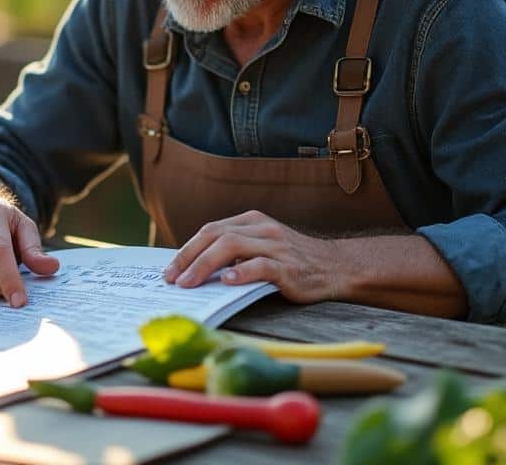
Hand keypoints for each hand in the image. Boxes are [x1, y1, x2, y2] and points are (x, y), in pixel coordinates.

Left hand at [162, 210, 342, 303]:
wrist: (336, 267)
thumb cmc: (292, 261)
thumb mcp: (261, 247)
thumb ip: (234, 252)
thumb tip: (193, 270)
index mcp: (252, 221)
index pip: (210, 230)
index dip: (186, 250)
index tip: (169, 271)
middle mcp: (262, 229)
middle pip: (216, 236)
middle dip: (189, 257)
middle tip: (172, 279)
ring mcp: (276, 246)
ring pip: (232, 247)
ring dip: (205, 265)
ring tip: (189, 283)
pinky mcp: (289, 266)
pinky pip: (261, 266)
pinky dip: (241, 272)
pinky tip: (226, 281)